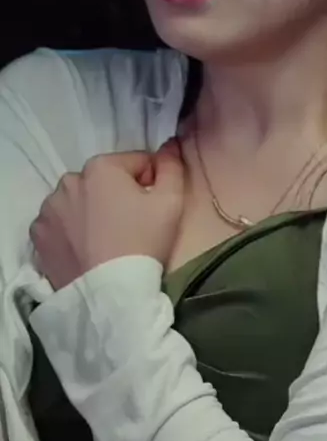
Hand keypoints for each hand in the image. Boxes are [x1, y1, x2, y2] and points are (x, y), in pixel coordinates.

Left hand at [29, 139, 184, 290]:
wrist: (110, 294)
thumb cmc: (143, 243)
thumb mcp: (171, 202)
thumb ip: (172, 166)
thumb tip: (169, 146)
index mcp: (101, 166)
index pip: (136, 164)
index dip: (151, 183)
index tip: (153, 208)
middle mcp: (69, 180)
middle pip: (104, 182)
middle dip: (118, 196)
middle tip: (130, 226)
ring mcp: (49, 208)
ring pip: (79, 201)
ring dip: (92, 211)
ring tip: (107, 240)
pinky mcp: (39, 234)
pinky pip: (59, 224)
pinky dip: (70, 231)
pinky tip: (85, 248)